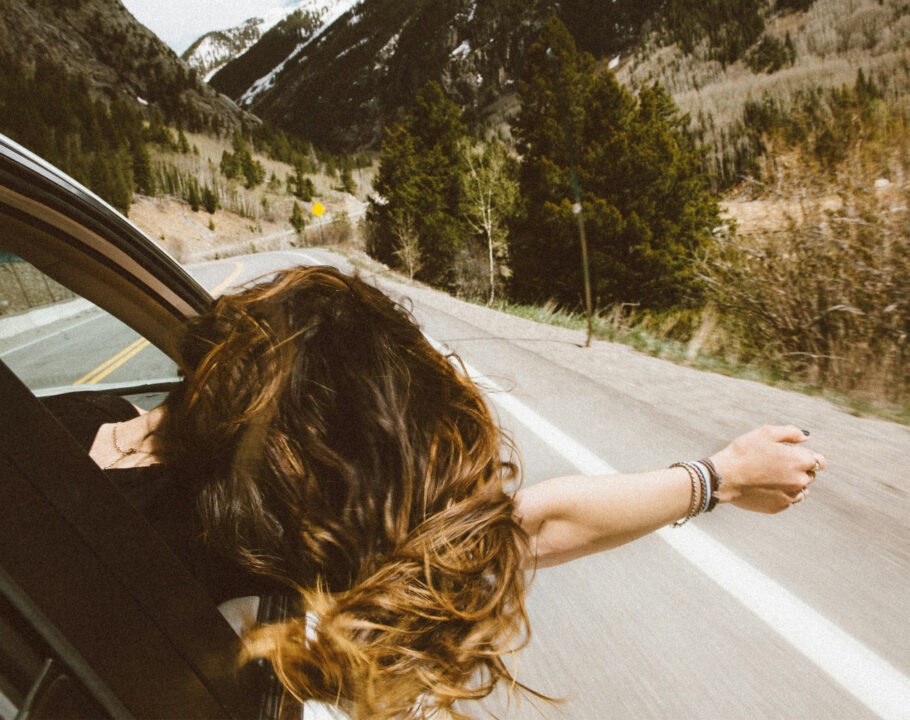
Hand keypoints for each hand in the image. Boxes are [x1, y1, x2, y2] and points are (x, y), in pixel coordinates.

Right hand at [709, 425, 824, 513]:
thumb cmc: (743, 452)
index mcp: (800, 461)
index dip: (807, 456)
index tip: (793, 455)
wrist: (724, 477)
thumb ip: (791, 433)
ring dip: (791, 483)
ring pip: (800, 490)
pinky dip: (780, 494)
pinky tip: (763, 486)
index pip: (820, 461)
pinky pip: (787, 500)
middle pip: (810, 475)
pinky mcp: (778, 507)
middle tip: (776, 464)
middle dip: (799, 469)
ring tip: (770, 477)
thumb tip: (806, 437)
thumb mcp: (765, 433)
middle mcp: (800, 481)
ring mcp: (790, 496)